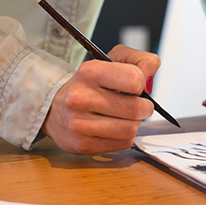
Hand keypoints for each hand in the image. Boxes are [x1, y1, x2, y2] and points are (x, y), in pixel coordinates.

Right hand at [42, 45, 160, 154]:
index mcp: (89, 72)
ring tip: (122, 116)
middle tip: (134, 104)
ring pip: (131, 129)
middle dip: (143, 107)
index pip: (134, 79)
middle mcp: (80, 97)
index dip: (140, 84)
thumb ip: (142, 60)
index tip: (133, 87)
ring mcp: (79, 124)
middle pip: (137, 108)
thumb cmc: (91, 84)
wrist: (55, 108)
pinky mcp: (82, 145)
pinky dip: (123, 136)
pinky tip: (112, 128)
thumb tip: (149, 81)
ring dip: (133, 123)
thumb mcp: (114, 59)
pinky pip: (123, 143)